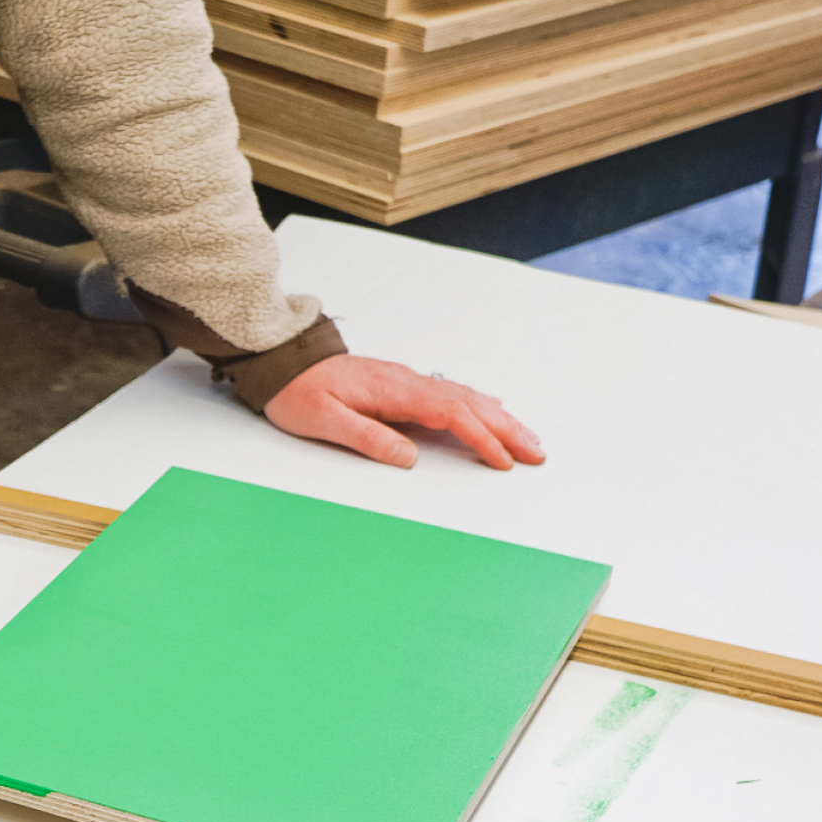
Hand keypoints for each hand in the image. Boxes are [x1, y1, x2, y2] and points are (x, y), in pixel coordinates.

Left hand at [264, 355, 543, 471]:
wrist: (284, 360)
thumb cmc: (299, 390)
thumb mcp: (324, 420)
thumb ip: (367, 437)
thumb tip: (408, 458)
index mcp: (394, 390)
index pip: (450, 414)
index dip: (481, 438)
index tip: (503, 460)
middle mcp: (408, 381)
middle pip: (469, 404)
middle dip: (507, 429)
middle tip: (537, 452)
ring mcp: (408, 380)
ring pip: (466, 397)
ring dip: (499, 418)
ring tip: (527, 438)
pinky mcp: (403, 384)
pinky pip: (452, 394)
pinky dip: (479, 405)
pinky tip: (491, 410)